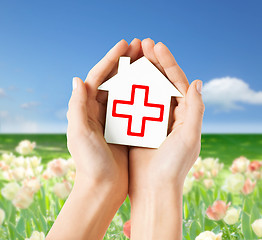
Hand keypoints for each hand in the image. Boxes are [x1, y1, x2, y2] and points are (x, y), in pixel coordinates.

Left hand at [67, 39, 140, 200]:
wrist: (103, 188)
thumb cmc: (90, 164)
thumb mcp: (80, 134)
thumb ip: (77, 107)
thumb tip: (77, 79)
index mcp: (86, 110)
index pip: (97, 77)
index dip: (110, 59)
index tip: (125, 45)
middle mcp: (98, 111)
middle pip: (112, 80)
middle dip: (125, 62)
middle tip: (140, 46)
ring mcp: (112, 119)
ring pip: (124, 90)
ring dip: (135, 75)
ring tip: (148, 60)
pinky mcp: (124, 128)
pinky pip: (134, 106)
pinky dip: (142, 94)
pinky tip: (154, 85)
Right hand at [128, 39, 204, 239]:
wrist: (153, 189)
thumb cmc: (173, 167)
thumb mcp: (189, 137)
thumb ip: (196, 109)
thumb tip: (197, 82)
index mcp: (184, 115)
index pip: (177, 82)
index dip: (168, 63)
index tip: (156, 46)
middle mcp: (170, 115)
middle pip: (162, 82)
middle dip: (153, 62)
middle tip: (142, 44)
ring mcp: (153, 120)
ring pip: (146, 90)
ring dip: (140, 72)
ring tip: (131, 55)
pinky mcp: (139, 127)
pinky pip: (133, 104)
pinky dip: (128, 90)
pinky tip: (121, 78)